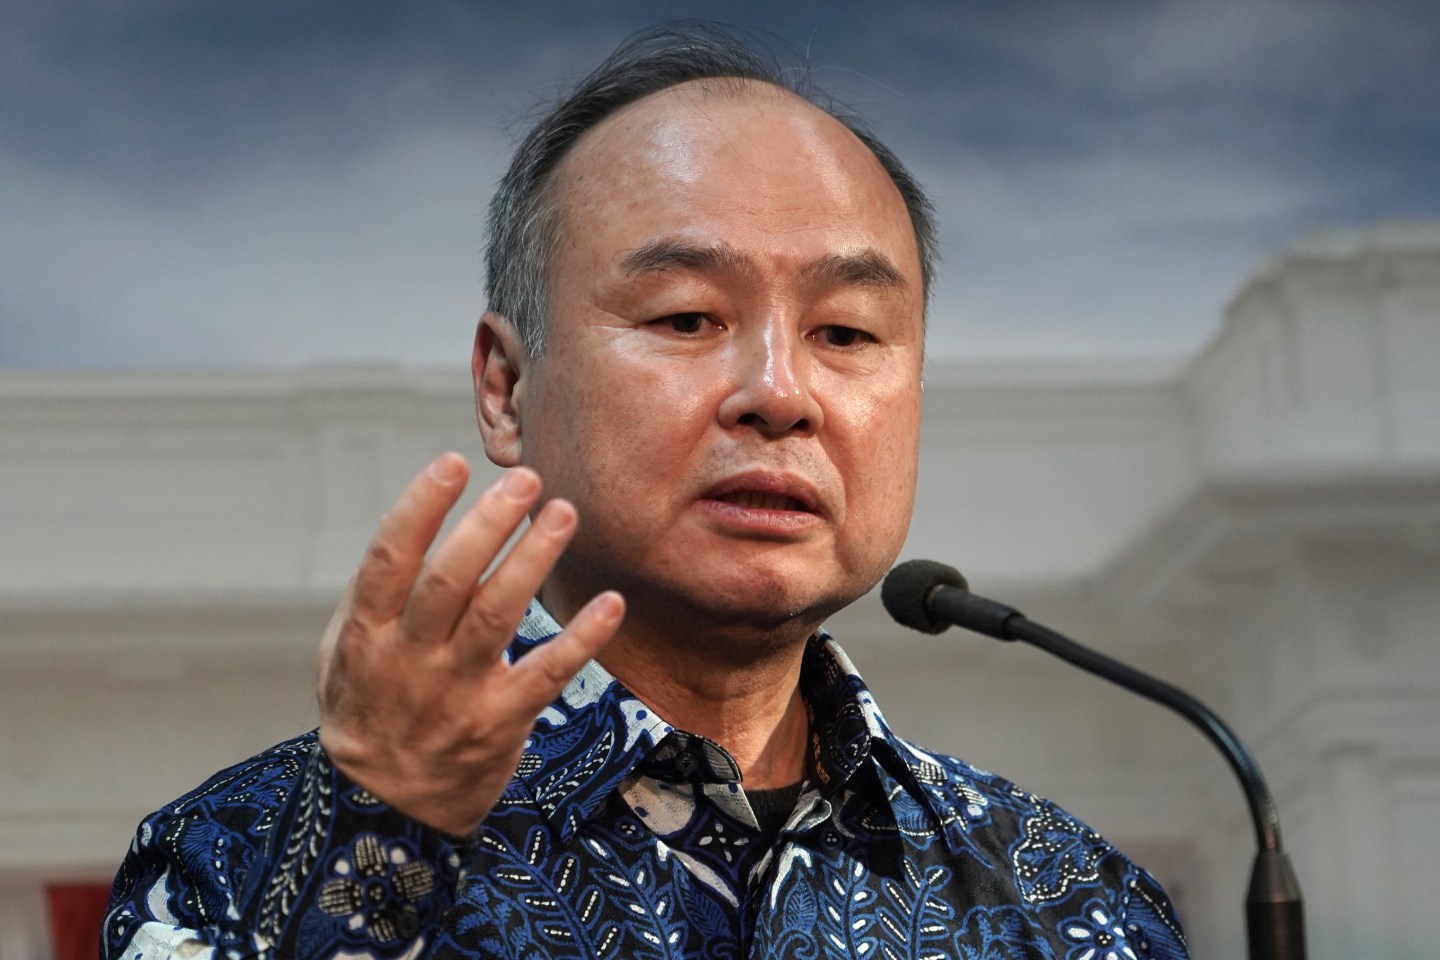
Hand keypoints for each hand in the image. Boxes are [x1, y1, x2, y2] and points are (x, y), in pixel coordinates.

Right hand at [316, 452, 623, 835]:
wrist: (381, 812)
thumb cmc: (367, 711)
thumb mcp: (343, 654)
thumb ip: (372, 592)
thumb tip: (407, 515)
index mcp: (366, 634)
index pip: (389, 559)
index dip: (420, 507)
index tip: (452, 463)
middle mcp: (409, 659)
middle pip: (450, 580)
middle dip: (489, 523)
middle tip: (526, 478)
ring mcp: (457, 693)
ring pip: (499, 616)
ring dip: (534, 560)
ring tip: (564, 512)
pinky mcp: (501, 722)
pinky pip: (547, 674)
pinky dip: (582, 638)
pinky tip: (611, 603)